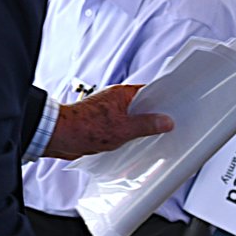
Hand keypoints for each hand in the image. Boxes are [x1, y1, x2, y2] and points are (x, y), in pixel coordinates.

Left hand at [43, 83, 172, 159]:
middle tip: (167, 127)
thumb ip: (146, 125)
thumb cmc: (85, 127)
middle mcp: (117, 100)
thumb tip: (166, 121)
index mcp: (123, 94)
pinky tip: (135, 143)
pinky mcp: (103, 124)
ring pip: (132, 118)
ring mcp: (110, 111)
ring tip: (153, 137)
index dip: (164, 100)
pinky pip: (123, 127)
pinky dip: (130, 134)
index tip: (176, 109)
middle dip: (154, 117)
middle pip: (143, 106)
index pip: (150, 92)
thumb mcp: (123, 129)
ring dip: (141, 127)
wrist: (59, 136)